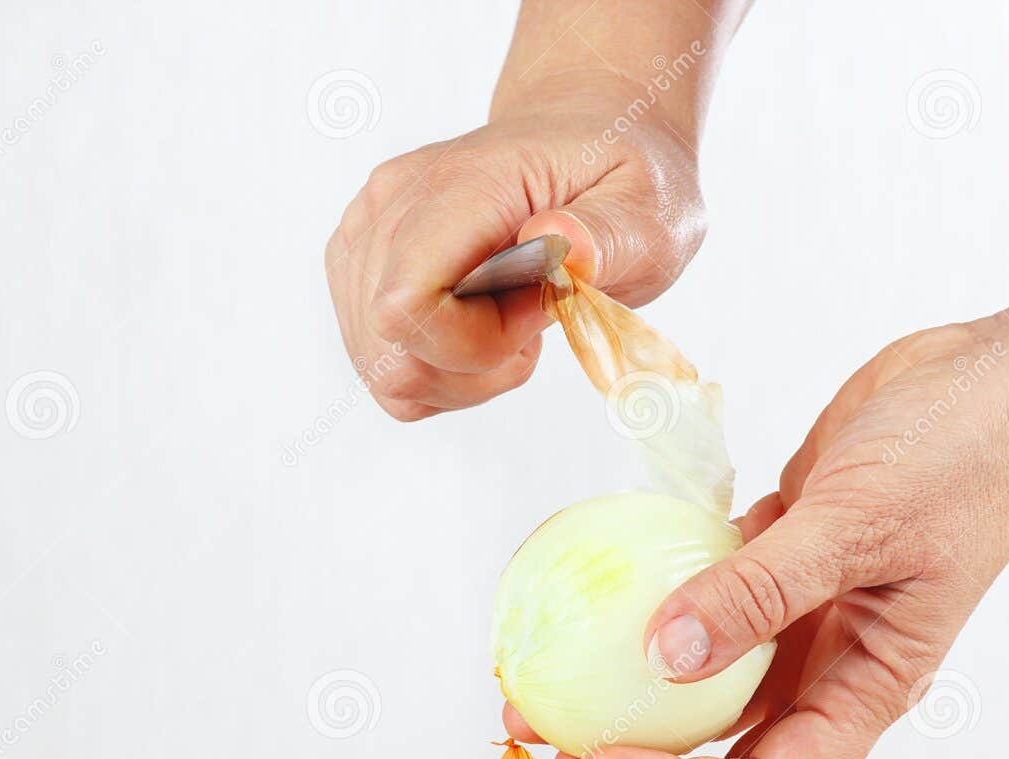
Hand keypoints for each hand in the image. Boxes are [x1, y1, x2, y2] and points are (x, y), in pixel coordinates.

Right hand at [325, 70, 706, 420]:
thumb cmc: (618, 178)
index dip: (475, 342)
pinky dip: (437, 369)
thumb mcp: (649, 209)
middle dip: (472, 364)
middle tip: (531, 315)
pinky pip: (382, 366)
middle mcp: (392, 207)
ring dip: (458, 371)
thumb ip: (607, 232)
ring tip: (510, 316)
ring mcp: (366, 237)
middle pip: (390, 350)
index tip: (537, 309)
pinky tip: (479, 327)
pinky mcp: (359, 267)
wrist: (585, 137)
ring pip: (383, 369)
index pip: (404, 305)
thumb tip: (553, 241)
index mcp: (460, 185)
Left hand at [508, 314, 1008, 758]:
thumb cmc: (966, 459)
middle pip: (718, 758)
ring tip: (537, 682)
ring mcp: (792, 619)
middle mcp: (823, 672)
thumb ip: (762, 592)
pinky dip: (639, 606)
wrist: (996, 383)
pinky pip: (690, 599)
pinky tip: (581, 596)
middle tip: (547, 740)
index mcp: (865, 693)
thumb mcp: (860, 524)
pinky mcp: (767, 563)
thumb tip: (665, 656)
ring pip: (694, 684)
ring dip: (620, 694)